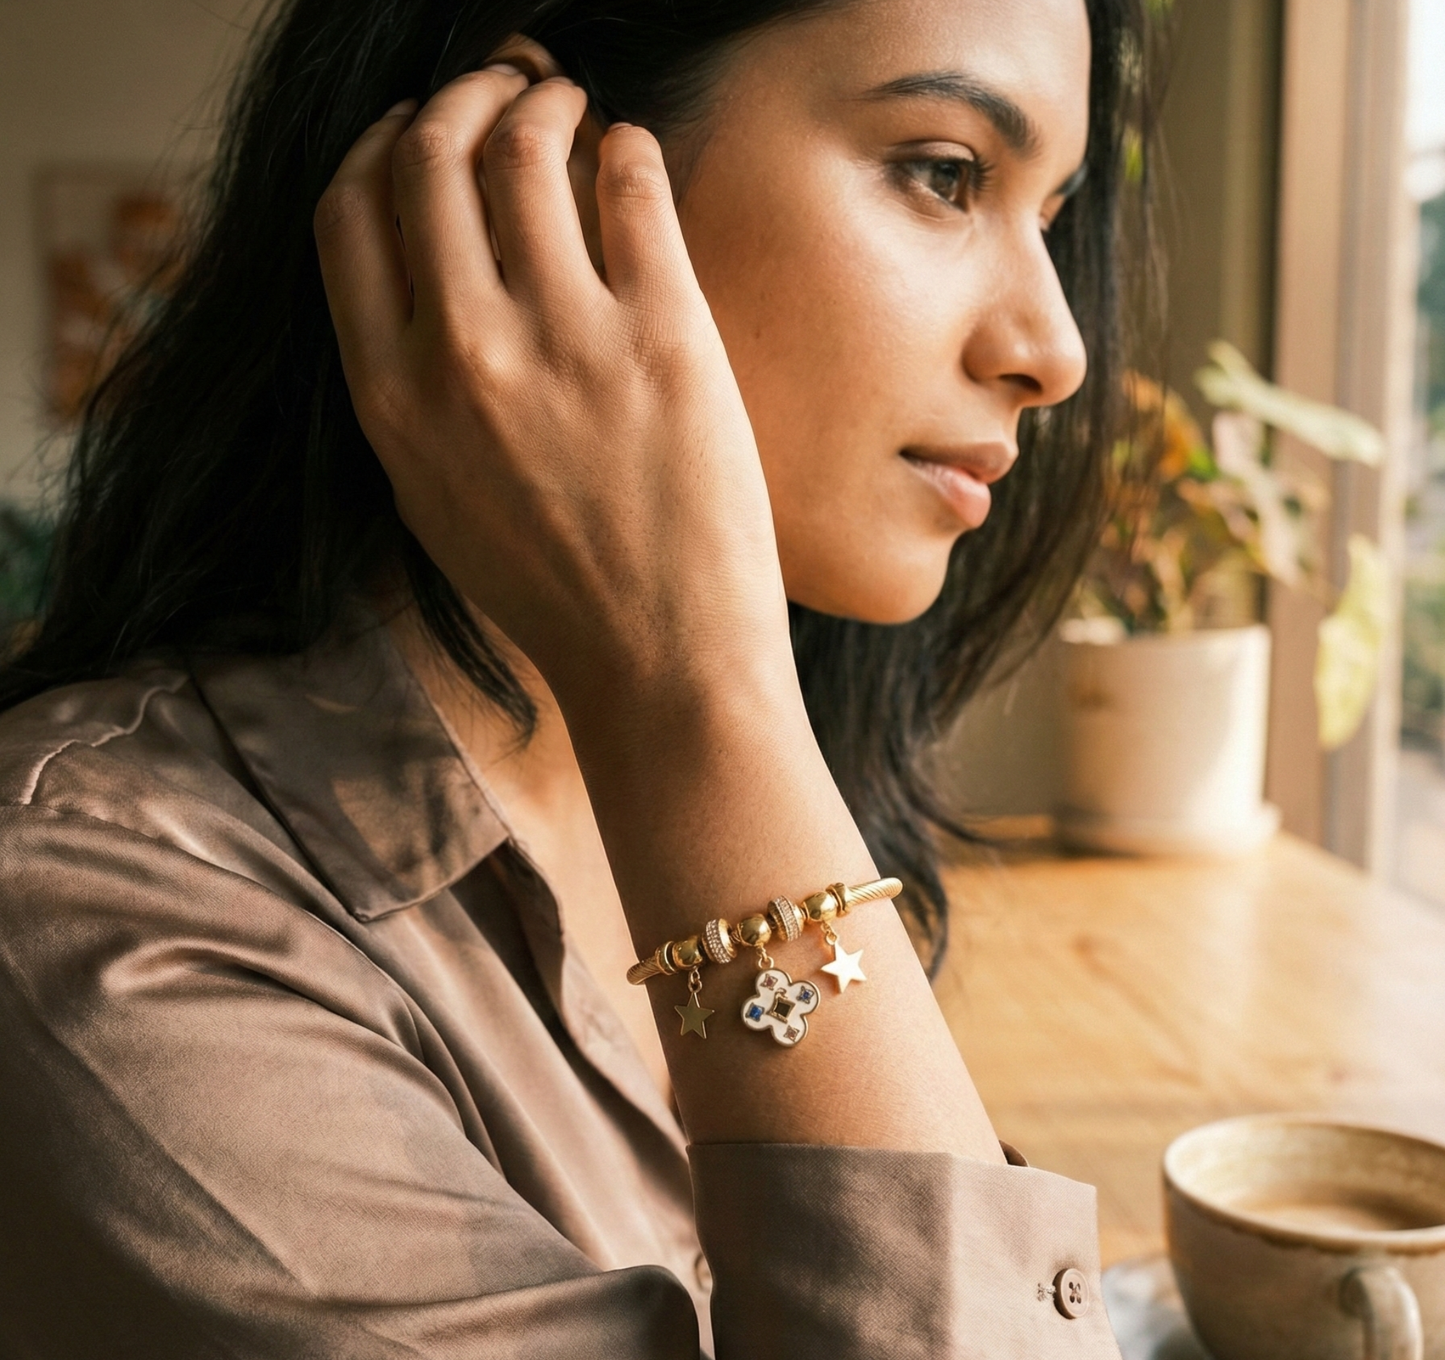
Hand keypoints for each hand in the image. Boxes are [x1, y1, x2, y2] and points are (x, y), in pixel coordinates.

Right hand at [314, 69, 791, 712]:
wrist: (658, 664)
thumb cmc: (552, 593)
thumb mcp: (433, 500)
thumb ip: (405, 389)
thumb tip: (418, 281)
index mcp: (389, 397)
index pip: (346, 214)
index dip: (375, 147)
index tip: (412, 129)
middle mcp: (460, 355)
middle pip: (426, 157)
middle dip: (457, 96)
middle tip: (502, 86)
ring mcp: (563, 341)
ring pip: (524, 149)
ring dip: (544, 99)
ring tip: (572, 101)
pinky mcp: (662, 338)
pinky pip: (631, 187)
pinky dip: (627, 145)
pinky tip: (633, 152)